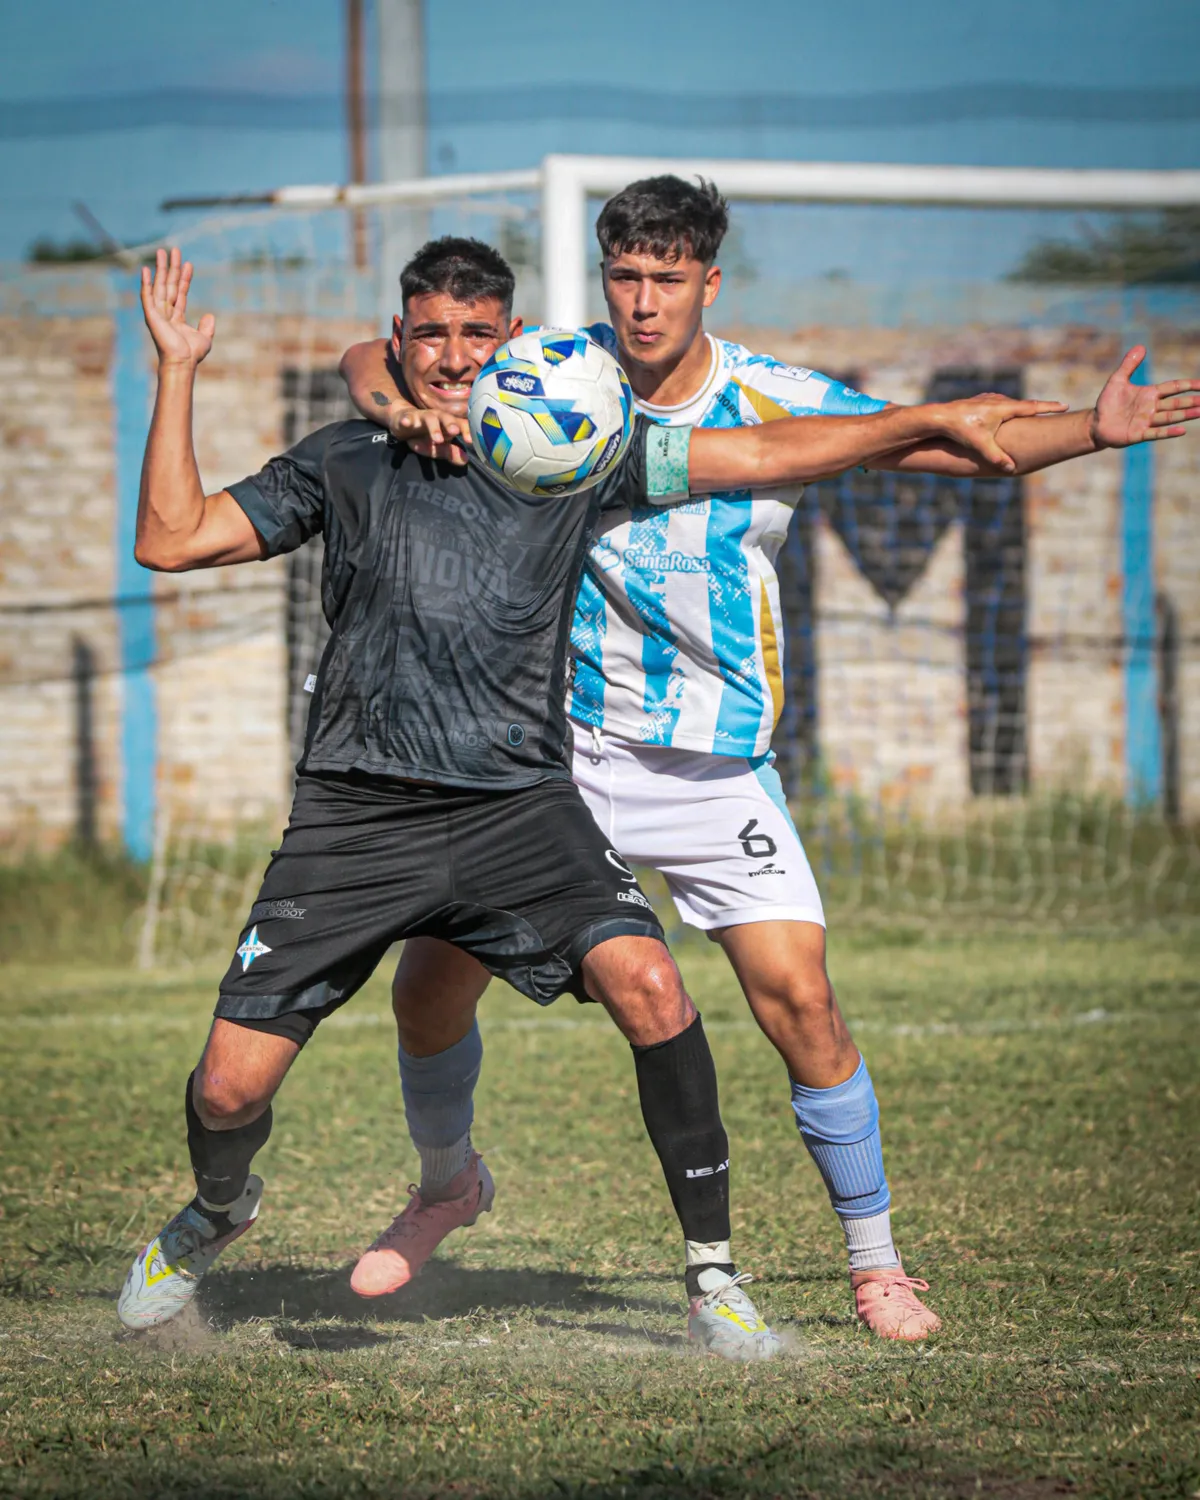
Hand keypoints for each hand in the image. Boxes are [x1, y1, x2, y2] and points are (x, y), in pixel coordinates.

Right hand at [140, 247, 214, 368]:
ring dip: (160, 268)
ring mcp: (157, 312)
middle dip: (172, 267)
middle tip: (174, 250)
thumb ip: (207, 327)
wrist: (182, 362)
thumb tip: (210, 316)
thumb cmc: (192, 354)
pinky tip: (146, 270)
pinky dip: (146, 283)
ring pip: (159, 285)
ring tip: (162, 252)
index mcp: (177, 316)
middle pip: (169, 284)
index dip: (185, 278)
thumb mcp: (205, 338)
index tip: (188, 264)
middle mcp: (166, 312)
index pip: (181, 292)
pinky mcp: (151, 315)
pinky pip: (147, 296)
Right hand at [387, 404, 468, 466]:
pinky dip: (406, 420)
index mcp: (447, 424)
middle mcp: (437, 418)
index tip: (470, 441)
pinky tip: (406, 423)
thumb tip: (464, 460)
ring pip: (429, 418)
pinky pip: (406, 418)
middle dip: (451, 424)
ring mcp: (421, 417)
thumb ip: (450, 452)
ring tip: (437, 439)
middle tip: (455, 432)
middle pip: (446, 417)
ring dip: (434, 428)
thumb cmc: (425, 434)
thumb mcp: (438, 446)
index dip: (466, 430)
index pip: (460, 424)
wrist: (404, 422)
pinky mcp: (407, 418)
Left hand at [932, 393, 1068, 472]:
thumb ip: (997, 457)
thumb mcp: (981, 445)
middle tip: (1057, 409)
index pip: (1033, 407)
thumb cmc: (961, 430)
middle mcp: (999, 400)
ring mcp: (990, 399)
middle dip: (1040, 408)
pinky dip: (1010, 409)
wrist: (939, 417)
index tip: (1065, 405)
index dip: (1050, 407)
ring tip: (1037, 413)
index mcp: (1004, 408)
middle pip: (1025, 404)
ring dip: (1024, 408)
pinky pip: (1001, 405)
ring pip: (1012, 404)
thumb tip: (1012, 469)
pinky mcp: (981, 401)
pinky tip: (1010, 414)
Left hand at [1090, 347, 1199, 449]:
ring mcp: (1146, 422)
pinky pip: (1156, 433)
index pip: (1173, 387)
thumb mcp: (1117, 380)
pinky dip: (1168, 432)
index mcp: (1150, 394)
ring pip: (1169, 417)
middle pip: (1175, 403)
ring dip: (1185, 415)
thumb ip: (1129, 364)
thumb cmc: (1107, 403)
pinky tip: (1182, 430)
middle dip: (1191, 401)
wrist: (1095, 423)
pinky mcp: (1138, 434)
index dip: (1188, 385)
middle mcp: (1151, 408)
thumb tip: (1141, 346)